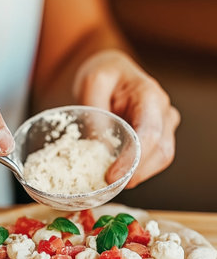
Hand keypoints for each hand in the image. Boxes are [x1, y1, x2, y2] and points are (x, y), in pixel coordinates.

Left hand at [73, 49, 179, 186]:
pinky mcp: (159, 136)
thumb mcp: (91, 85)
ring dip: (138, 175)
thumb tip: (100, 150)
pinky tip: (118, 174)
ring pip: (161, 159)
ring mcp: (165, 125)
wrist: (112, 72)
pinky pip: (154, 160)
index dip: (133, 160)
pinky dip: (137, 170)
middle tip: (109, 186)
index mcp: (150, 96)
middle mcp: (164, 111)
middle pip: (161, 151)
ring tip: (112, 182)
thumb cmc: (103, 75)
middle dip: (136, 173)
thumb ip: (97, 114)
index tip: (111, 176)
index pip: (149, 134)